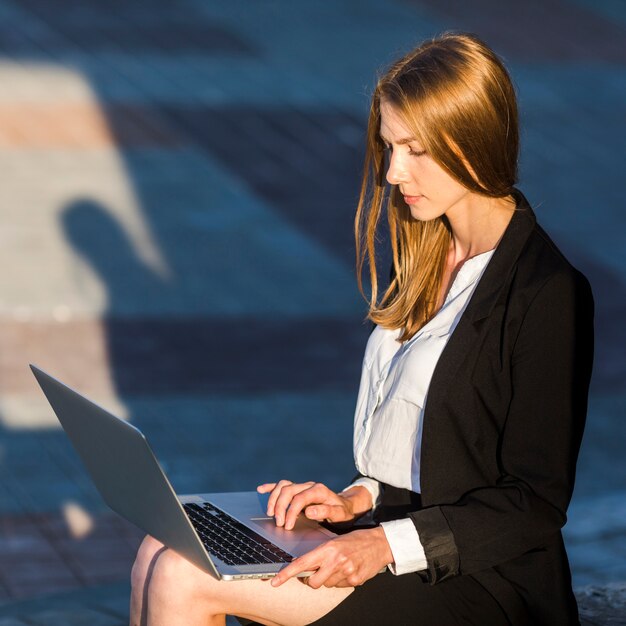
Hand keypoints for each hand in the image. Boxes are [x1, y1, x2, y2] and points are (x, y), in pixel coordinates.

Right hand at [257, 480, 371, 529]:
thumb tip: (309, 511)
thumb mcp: (339, 514)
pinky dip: (271, 487)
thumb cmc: (342, 512)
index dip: (291, 511)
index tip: (287, 526)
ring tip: (270, 514)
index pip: (299, 498)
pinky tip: (261, 489)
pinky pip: (282, 485)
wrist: (345, 505)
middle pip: (288, 490)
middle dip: (280, 507)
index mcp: (319, 490)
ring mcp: (302, 486)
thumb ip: (325, 511)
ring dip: (274, 499)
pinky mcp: (298, 489)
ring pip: (283, 486)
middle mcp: (309, 485)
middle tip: (279, 524)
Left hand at [270, 527, 392, 588]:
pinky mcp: (354, 581)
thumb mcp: (335, 541)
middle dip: (311, 579)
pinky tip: (348, 569)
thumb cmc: (356, 539)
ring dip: (327, 579)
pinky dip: (340, 580)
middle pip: (312, 582)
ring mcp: (346, 573)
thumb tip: (306, 567)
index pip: (302, 563)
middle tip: (317, 571)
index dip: (286, 574)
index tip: (274, 582)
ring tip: (338, 566)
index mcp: (328, 548)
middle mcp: (336, 561)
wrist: (380, 543)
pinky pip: (339, 586)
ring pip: (326, 585)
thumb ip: (321, 554)